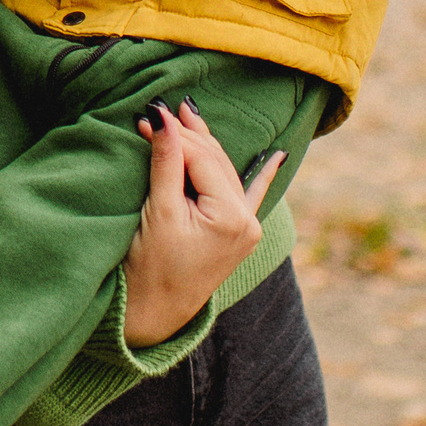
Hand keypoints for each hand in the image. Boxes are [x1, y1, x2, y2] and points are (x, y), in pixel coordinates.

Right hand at [121, 101, 281, 347]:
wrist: (153, 313)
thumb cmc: (151, 266)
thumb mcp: (159, 210)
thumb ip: (165, 161)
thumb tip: (162, 115)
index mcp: (232, 217)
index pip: (202, 159)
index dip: (174, 135)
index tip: (147, 115)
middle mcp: (247, 222)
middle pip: (215, 162)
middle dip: (187, 136)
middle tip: (157, 112)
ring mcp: (246, 229)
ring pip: (224, 173)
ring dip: (204, 146)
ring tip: (185, 116)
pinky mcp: (237, 235)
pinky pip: (250, 196)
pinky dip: (261, 175)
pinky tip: (277, 156)